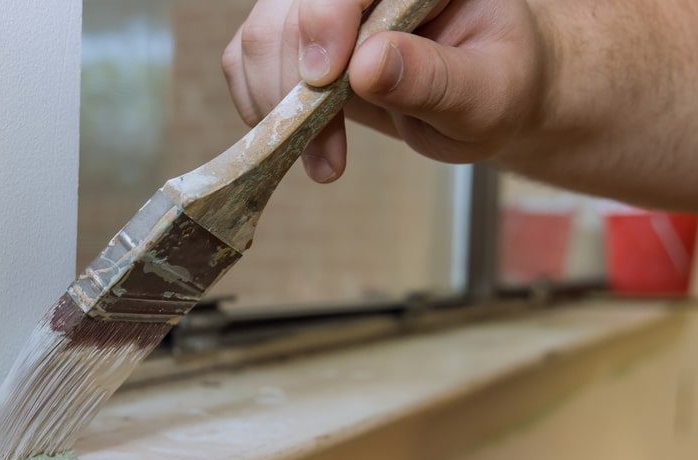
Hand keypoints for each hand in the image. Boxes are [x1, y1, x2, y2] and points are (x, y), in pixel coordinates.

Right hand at [222, 0, 549, 182]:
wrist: (484, 99)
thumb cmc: (500, 89)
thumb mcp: (488, 95)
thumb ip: (434, 79)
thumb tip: (368, 65)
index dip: (323, 19)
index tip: (326, 81)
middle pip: (290, 8)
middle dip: (297, 86)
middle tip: (329, 152)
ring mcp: (324, 4)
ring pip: (259, 35)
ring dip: (277, 106)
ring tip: (324, 158)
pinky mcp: (295, 36)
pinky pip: (245, 61)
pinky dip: (261, 110)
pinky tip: (302, 143)